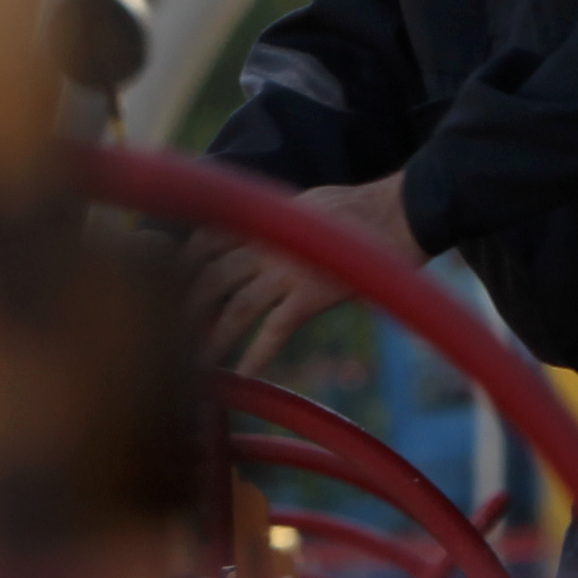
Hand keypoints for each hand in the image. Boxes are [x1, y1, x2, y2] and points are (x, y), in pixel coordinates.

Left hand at [188, 176, 423, 377]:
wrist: (408, 210)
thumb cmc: (366, 208)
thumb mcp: (310, 202)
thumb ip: (281, 222)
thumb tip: (266, 238)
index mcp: (267, 217)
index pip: (208, 237)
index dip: (184, 264)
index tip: (169, 286)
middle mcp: (269, 241)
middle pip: (211, 275)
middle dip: (187, 306)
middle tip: (169, 334)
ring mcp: (289, 268)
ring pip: (236, 306)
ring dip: (212, 337)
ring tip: (194, 365)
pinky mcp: (314, 293)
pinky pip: (275, 329)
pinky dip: (256, 354)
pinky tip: (242, 375)